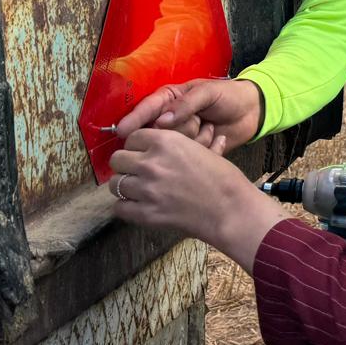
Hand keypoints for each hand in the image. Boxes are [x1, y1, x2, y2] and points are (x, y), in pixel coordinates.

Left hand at [107, 129, 282, 270]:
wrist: (231, 210)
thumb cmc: (224, 178)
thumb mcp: (206, 150)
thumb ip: (190, 142)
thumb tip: (207, 131)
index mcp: (165, 141)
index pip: (132, 137)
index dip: (136, 146)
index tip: (142, 153)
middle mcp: (150, 162)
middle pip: (116, 159)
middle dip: (125, 165)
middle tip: (137, 172)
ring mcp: (146, 189)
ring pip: (115, 184)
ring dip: (124, 186)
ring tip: (137, 191)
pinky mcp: (145, 213)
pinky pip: (119, 208)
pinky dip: (126, 208)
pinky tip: (138, 207)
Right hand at [114, 77, 263, 150]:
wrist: (252, 112)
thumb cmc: (228, 96)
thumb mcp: (208, 93)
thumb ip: (186, 104)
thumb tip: (162, 121)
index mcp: (169, 99)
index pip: (146, 109)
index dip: (134, 120)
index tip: (122, 131)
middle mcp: (169, 119)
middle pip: (157, 131)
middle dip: (180, 128)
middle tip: (199, 120)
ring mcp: (180, 137)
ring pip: (172, 145)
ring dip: (194, 137)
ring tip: (210, 126)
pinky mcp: (190, 152)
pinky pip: (187, 155)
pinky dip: (204, 146)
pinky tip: (216, 137)